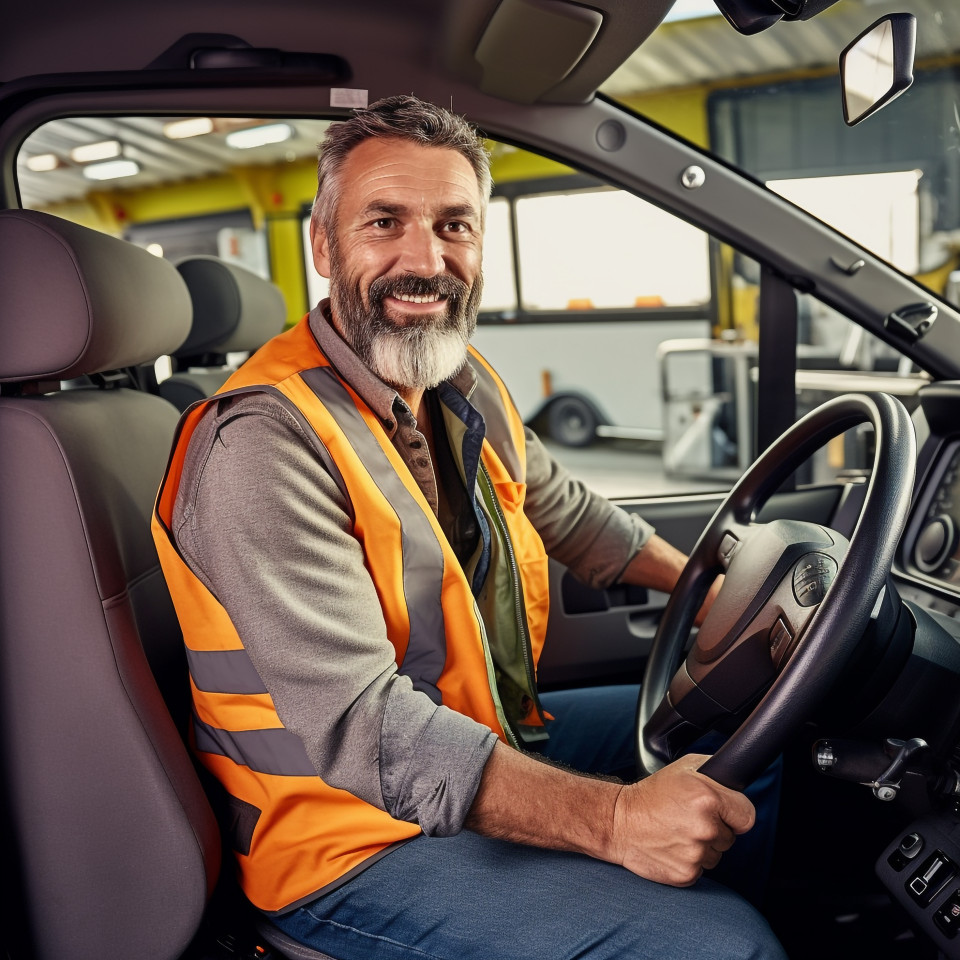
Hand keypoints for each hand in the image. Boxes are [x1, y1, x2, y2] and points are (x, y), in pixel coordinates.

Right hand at [609, 753, 754, 885]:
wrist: (619, 821)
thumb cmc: (651, 794)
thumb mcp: (684, 767)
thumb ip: (715, 773)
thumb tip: (736, 780)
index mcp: (708, 799)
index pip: (747, 816)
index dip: (734, 814)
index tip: (722, 812)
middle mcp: (705, 828)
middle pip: (730, 837)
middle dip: (715, 828)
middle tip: (689, 818)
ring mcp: (696, 854)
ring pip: (716, 854)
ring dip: (703, 846)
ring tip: (678, 832)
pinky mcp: (686, 874)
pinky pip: (701, 869)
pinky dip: (690, 861)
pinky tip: (672, 846)